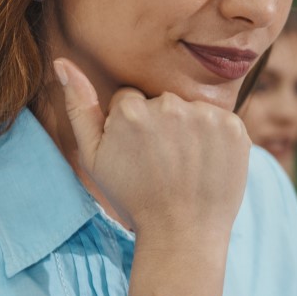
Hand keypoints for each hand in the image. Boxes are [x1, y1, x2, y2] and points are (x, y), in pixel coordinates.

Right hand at [56, 58, 250, 244]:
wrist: (182, 234)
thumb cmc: (133, 197)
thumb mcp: (92, 157)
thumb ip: (79, 106)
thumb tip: (62, 61)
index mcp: (131, 109)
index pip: (131, 100)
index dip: (133, 129)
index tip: (139, 155)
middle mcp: (170, 105)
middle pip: (163, 102)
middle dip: (162, 126)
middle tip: (163, 163)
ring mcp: (206, 116)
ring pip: (192, 110)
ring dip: (190, 130)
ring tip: (185, 166)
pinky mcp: (235, 128)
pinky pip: (220, 120)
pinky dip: (216, 139)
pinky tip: (206, 163)